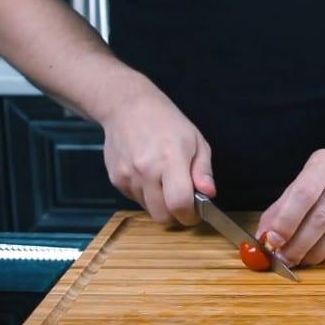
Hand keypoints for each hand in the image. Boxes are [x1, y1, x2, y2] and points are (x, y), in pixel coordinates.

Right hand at [100, 88, 215, 224]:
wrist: (127, 107)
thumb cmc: (167, 122)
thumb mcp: (196, 141)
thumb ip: (203, 170)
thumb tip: (209, 194)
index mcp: (171, 160)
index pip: (179, 203)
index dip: (190, 215)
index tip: (195, 213)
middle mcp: (147, 171)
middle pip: (161, 216)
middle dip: (175, 215)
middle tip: (181, 202)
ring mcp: (128, 176)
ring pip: (148, 209)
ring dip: (159, 204)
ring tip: (164, 181)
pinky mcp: (116, 179)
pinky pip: (135, 199)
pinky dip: (145, 195)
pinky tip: (148, 175)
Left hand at [256, 136, 324, 265]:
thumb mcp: (309, 174)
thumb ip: (285, 203)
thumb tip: (265, 234)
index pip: (305, 193)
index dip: (286, 220)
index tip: (271, 240)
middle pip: (322, 216)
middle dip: (298, 243)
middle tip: (281, 258)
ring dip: (315, 252)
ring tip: (298, 259)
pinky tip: (319, 255)